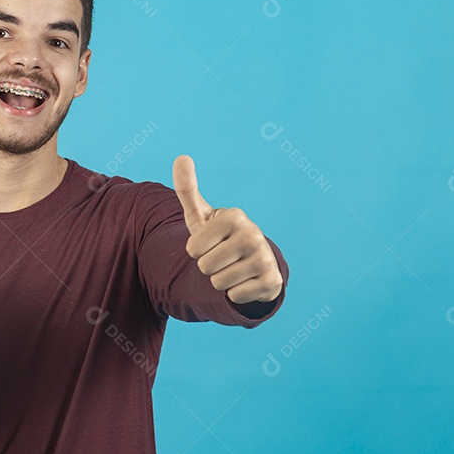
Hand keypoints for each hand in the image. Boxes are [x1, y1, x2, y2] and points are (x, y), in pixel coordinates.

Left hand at [172, 155, 282, 303]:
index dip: (196, 252)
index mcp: (233, 216)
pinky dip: (235, 294)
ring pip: (218, 283)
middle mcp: (253, 234)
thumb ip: (187, 189)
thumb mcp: (201, 216)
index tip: (209, 244)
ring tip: (232, 269)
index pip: (192, 249)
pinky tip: (245, 281)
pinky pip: (235, 296)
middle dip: (208, 268)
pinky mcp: (272, 282)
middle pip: (205, 267)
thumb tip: (181, 157)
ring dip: (221, 281)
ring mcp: (265, 257)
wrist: (251, 263)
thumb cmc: (219, 238)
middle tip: (221, 259)